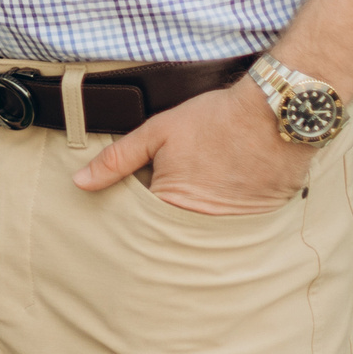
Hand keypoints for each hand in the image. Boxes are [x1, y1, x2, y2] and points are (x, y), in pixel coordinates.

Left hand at [71, 77, 317, 215]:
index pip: (141, 225)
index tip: (133, 205)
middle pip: (171, 236)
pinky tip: (226, 197)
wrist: (273, 116)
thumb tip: (80, 182)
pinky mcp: (256, 224)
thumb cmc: (213, 120)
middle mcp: (200, 227)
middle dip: (162, 227)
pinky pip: (233, 233)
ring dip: (194, 227)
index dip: (134, 215)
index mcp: (170, 206)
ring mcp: (231, 229)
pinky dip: (225, 222)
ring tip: (199, 197)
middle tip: (168, 204)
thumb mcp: (156, 133)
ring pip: (201, 237)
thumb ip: (116, 160)